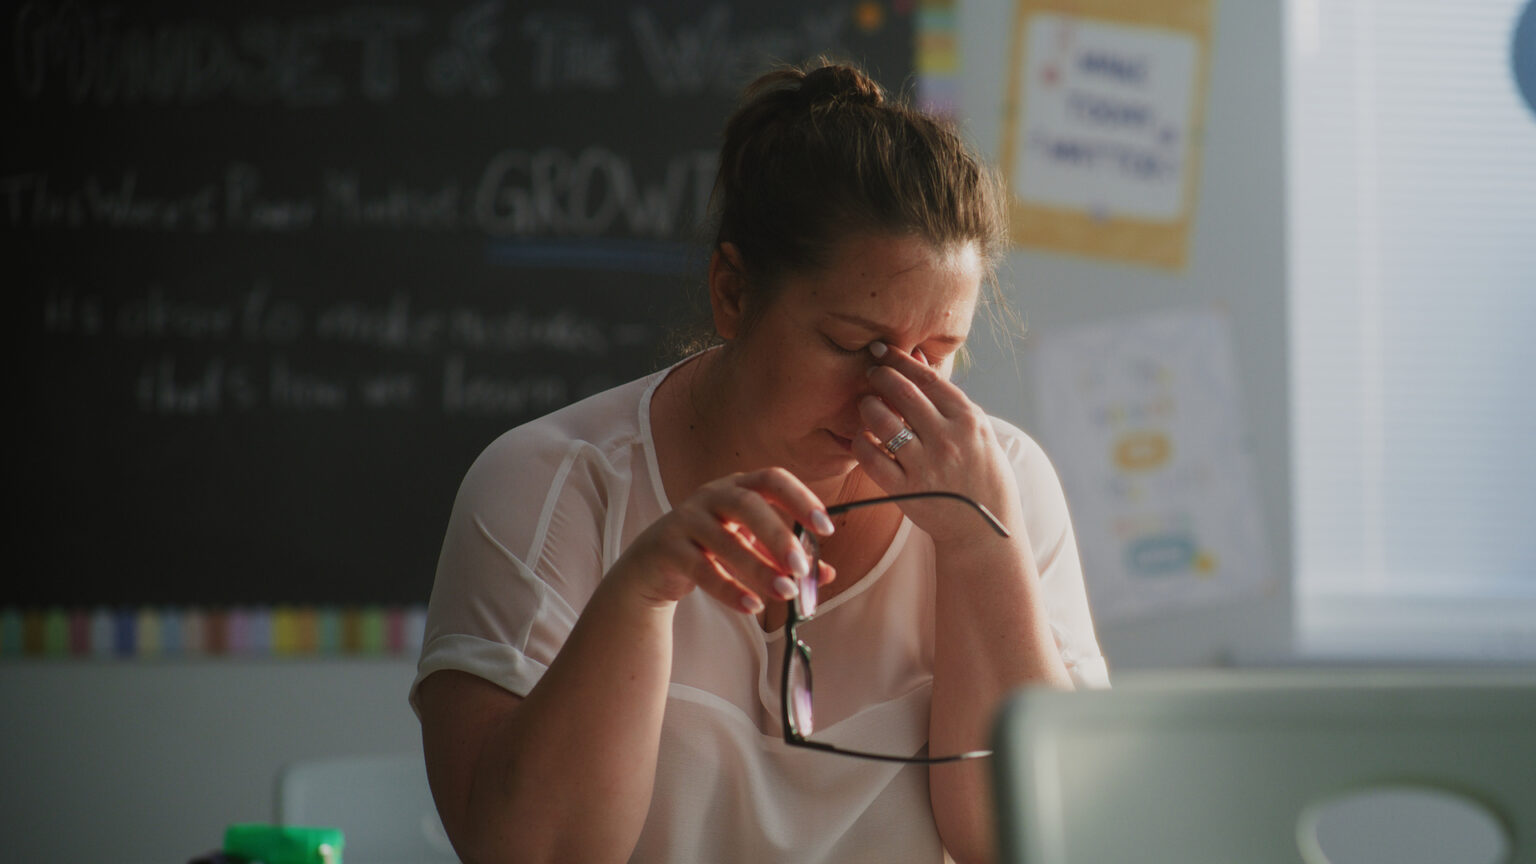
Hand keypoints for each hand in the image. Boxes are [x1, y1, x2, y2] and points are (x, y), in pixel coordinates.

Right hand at [615, 468, 836, 614]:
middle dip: (778, 536)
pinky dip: (729, 589)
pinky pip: (702, 569)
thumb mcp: (750, 548)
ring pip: (725, 540)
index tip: (826, 527)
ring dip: (759, 569)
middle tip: (801, 568)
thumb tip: (825, 574)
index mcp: (737, 487)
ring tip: (785, 593)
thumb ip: (784, 558)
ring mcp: (686, 519)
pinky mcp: (668, 548)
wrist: (652, 566)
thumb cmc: (709, 549)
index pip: (772, 479)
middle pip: (747, 505)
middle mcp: (711, 496)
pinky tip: (752, 607)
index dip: (801, 499)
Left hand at [853, 343, 1022, 545]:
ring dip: (868, 408)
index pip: (928, 380)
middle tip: (870, 372)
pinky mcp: (906, 490)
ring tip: (866, 404)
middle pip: (904, 395)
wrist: (983, 529)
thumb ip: (946, 397)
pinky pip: (872, 459)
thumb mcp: (976, 431)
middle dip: (881, 377)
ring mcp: (926, 466)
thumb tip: (918, 360)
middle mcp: (948, 440)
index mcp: (968, 421)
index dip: (901, 360)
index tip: (882, 350)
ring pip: (884, 424)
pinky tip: (862, 437)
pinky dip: (861, 443)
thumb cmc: (980, 473)